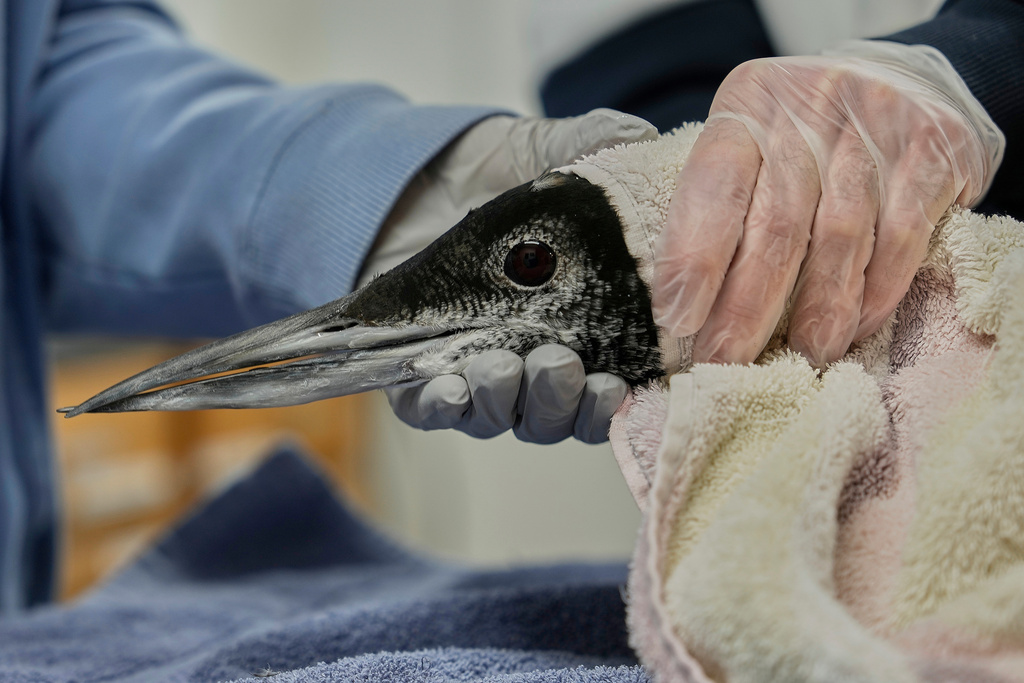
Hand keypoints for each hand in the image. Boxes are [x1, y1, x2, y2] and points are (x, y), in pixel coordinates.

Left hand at [377, 109, 654, 442]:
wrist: (411, 179)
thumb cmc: (491, 177)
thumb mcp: (542, 152)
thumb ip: (591, 143)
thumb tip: (643, 136)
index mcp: (580, 333)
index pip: (609, 395)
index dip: (616, 404)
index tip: (619, 385)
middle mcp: (532, 367)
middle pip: (555, 416)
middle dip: (559, 401)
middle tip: (559, 364)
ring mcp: (476, 377)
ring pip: (498, 416)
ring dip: (503, 400)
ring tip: (501, 366)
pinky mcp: (416, 379)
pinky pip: (430, 411)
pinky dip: (443, 406)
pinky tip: (451, 387)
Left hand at [652, 41, 1004, 367]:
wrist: (905, 77)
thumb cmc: (806, 131)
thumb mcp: (752, 139)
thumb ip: (721, 200)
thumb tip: (682, 302)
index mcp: (748, 105)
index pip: (713, 186)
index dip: (693, 257)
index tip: (677, 318)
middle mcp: (809, 108)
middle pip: (774, 223)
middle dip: (747, 307)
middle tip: (727, 361)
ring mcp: (875, 125)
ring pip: (840, 236)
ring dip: (818, 310)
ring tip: (801, 357)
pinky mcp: (932, 150)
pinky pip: (900, 237)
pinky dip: (876, 293)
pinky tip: (856, 328)